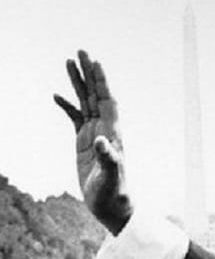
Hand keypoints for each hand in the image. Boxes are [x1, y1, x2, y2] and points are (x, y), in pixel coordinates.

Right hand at [54, 50, 131, 234]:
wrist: (112, 207)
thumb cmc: (114, 194)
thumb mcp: (111, 177)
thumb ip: (108, 159)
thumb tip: (101, 141)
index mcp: (113, 134)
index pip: (107, 101)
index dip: (102, 82)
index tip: (95, 62)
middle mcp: (106, 130)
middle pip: (96, 95)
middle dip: (89, 74)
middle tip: (81, 51)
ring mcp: (94, 135)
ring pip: (85, 102)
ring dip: (78, 83)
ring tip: (68, 62)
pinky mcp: (84, 143)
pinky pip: (75, 118)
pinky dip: (67, 105)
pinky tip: (56, 95)